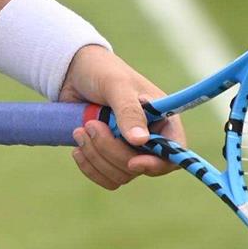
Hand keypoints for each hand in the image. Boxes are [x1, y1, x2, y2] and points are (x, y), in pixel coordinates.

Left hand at [58, 46, 185, 192]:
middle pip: (140, 167)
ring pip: (120, 175)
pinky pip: (105, 177)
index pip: (174, 153)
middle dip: (111, 151)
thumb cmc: (102, 71)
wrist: (73, 73)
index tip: (133, 162)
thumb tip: (141, 142)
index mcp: (163, 119)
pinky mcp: (109, 156)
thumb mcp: (116, 85)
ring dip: (96, 157)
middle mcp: (151, 138)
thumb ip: (129, 111)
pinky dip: (89, 167)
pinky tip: (77, 149)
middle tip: (90, 126)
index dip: (157, 164)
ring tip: (80, 131)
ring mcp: (129, 149)